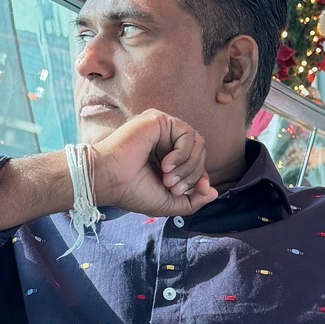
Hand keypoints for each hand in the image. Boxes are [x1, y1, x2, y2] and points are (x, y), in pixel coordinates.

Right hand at [88, 110, 217, 216]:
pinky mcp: (160, 120)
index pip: (198, 164)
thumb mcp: (168, 203)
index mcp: (168, 158)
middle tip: (171, 186)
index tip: (193, 191)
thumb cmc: (132, 192)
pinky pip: (188, 134)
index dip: (200, 179)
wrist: (110, 180)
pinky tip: (165, 164)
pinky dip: (183, 154)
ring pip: (198, 144)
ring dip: (188, 166)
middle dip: (192, 175)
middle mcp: (167, 142)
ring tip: (167, 178)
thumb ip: (193, 201)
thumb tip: (214, 192)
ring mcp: (164, 130)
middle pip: (201, 154)